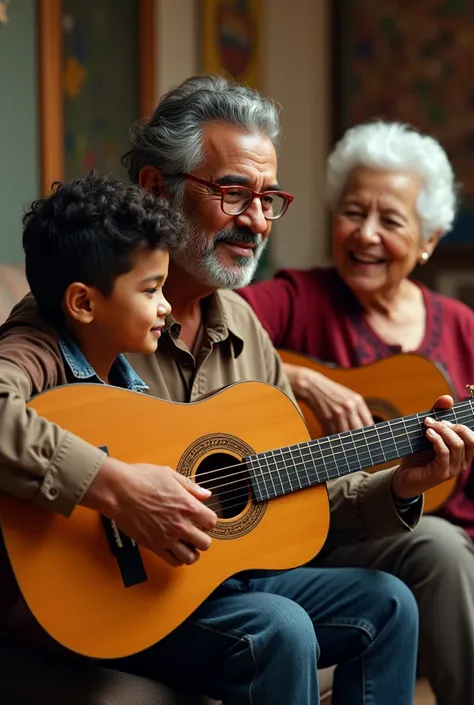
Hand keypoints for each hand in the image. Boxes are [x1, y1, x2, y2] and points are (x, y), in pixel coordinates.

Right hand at [82, 458, 217, 566]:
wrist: (118, 490)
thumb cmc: (141, 479)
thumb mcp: (170, 475)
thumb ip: (191, 486)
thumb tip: (205, 494)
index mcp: (187, 505)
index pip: (211, 522)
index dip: (208, 520)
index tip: (202, 518)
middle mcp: (179, 524)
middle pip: (205, 544)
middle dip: (203, 537)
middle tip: (196, 532)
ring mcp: (166, 537)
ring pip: (190, 557)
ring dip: (192, 551)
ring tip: (187, 543)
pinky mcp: (153, 545)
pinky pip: (173, 561)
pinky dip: (178, 558)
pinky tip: (174, 548)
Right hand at [283, 363, 372, 433]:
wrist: (313, 386)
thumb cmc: (332, 393)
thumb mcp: (349, 397)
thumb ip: (358, 411)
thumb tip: (366, 429)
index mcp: (357, 401)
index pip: (368, 423)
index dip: (369, 433)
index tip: (367, 439)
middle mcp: (349, 407)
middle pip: (358, 430)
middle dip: (358, 438)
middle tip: (357, 444)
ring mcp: (337, 413)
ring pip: (346, 434)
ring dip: (345, 439)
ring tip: (345, 442)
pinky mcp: (326, 419)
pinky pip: (333, 434)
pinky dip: (334, 436)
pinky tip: (333, 435)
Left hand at [392, 395, 473, 498]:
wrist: (404, 474)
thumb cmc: (418, 453)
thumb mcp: (429, 431)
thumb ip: (438, 414)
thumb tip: (448, 398)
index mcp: (464, 451)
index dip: (464, 423)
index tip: (444, 417)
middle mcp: (463, 460)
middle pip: (470, 439)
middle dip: (453, 426)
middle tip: (435, 421)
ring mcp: (454, 468)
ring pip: (457, 445)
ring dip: (442, 431)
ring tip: (428, 426)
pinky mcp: (442, 473)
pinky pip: (445, 453)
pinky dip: (436, 440)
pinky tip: (428, 434)